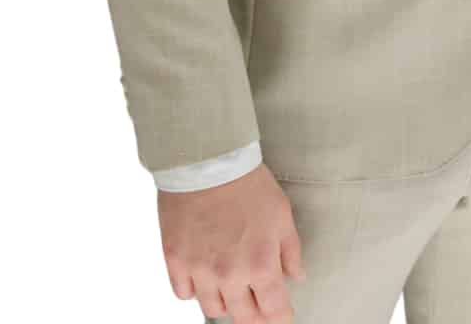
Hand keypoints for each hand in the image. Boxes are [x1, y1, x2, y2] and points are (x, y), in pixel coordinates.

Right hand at [158, 161, 304, 322]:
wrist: (208, 162)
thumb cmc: (248, 184)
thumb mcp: (281, 214)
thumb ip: (290, 251)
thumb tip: (296, 277)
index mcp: (260, 265)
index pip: (274, 312)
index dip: (282, 316)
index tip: (283, 313)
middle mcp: (229, 276)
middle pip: (244, 318)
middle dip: (256, 314)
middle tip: (259, 303)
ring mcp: (199, 271)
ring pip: (213, 309)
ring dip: (226, 302)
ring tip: (232, 285)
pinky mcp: (175, 261)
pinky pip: (184, 294)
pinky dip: (195, 289)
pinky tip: (205, 274)